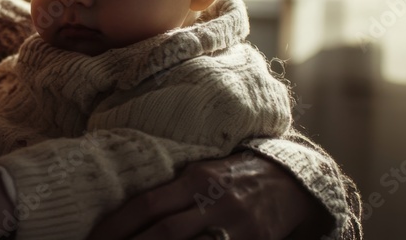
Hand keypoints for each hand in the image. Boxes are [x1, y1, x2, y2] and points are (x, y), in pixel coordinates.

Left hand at [86, 151, 333, 239]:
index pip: (146, 204)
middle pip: (164, 233)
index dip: (116, 226)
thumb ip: (168, 191)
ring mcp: (237, 228)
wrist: (289, 183)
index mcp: (196, 178)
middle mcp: (215, 202)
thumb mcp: (199, 172)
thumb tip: (122, 210)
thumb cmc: (231, 177)